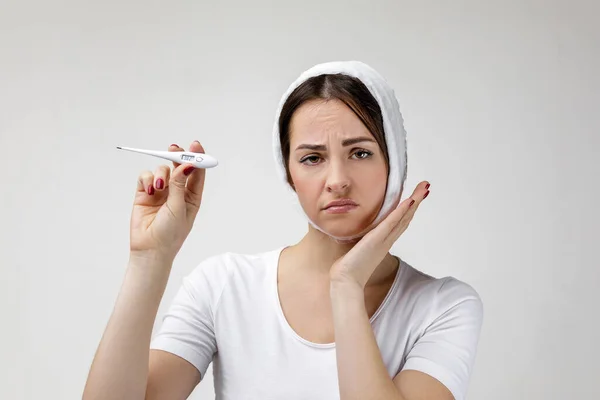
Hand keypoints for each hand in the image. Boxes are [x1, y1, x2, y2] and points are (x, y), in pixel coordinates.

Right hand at [129, 141, 206, 262]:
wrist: (150, 249)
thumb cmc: (170, 233)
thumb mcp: (179, 207)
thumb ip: (180, 185)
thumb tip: (186, 165)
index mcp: (192, 196)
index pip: (196, 173)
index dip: (197, 158)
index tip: (195, 146)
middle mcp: (177, 192)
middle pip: (179, 167)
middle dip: (177, 156)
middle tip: (174, 148)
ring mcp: (161, 192)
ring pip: (162, 170)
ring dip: (160, 174)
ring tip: (158, 187)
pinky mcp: (145, 193)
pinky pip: (146, 176)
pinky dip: (147, 179)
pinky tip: (149, 191)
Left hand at [329, 181, 429, 287]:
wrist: (346, 281)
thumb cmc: (349, 269)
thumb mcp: (357, 249)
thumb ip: (361, 241)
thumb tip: (358, 236)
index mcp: (383, 242)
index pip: (399, 222)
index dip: (409, 209)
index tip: (416, 196)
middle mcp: (387, 240)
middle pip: (406, 217)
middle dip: (416, 201)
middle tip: (426, 187)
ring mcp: (384, 240)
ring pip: (403, 217)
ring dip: (414, 202)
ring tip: (424, 188)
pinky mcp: (377, 239)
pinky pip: (391, 223)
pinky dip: (401, 212)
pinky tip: (409, 201)